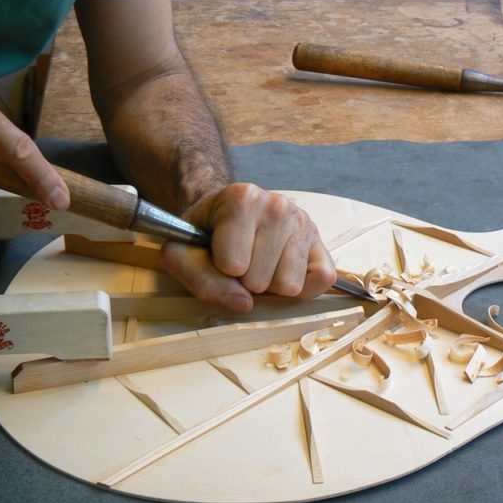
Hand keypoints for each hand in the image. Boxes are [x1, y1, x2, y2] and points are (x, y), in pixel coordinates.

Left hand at [159, 183, 336, 313]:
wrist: (225, 214)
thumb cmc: (203, 235)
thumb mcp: (181, 253)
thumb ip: (200, 278)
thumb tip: (244, 304)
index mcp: (242, 199)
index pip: (233, 264)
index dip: (220, 270)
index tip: (217, 255)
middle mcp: (278, 205)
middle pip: (260, 280)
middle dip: (246, 282)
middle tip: (239, 264)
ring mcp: (303, 223)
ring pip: (289, 285)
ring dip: (271, 286)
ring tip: (259, 265)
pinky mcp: (322, 244)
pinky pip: (321, 280)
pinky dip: (301, 288)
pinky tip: (282, 271)